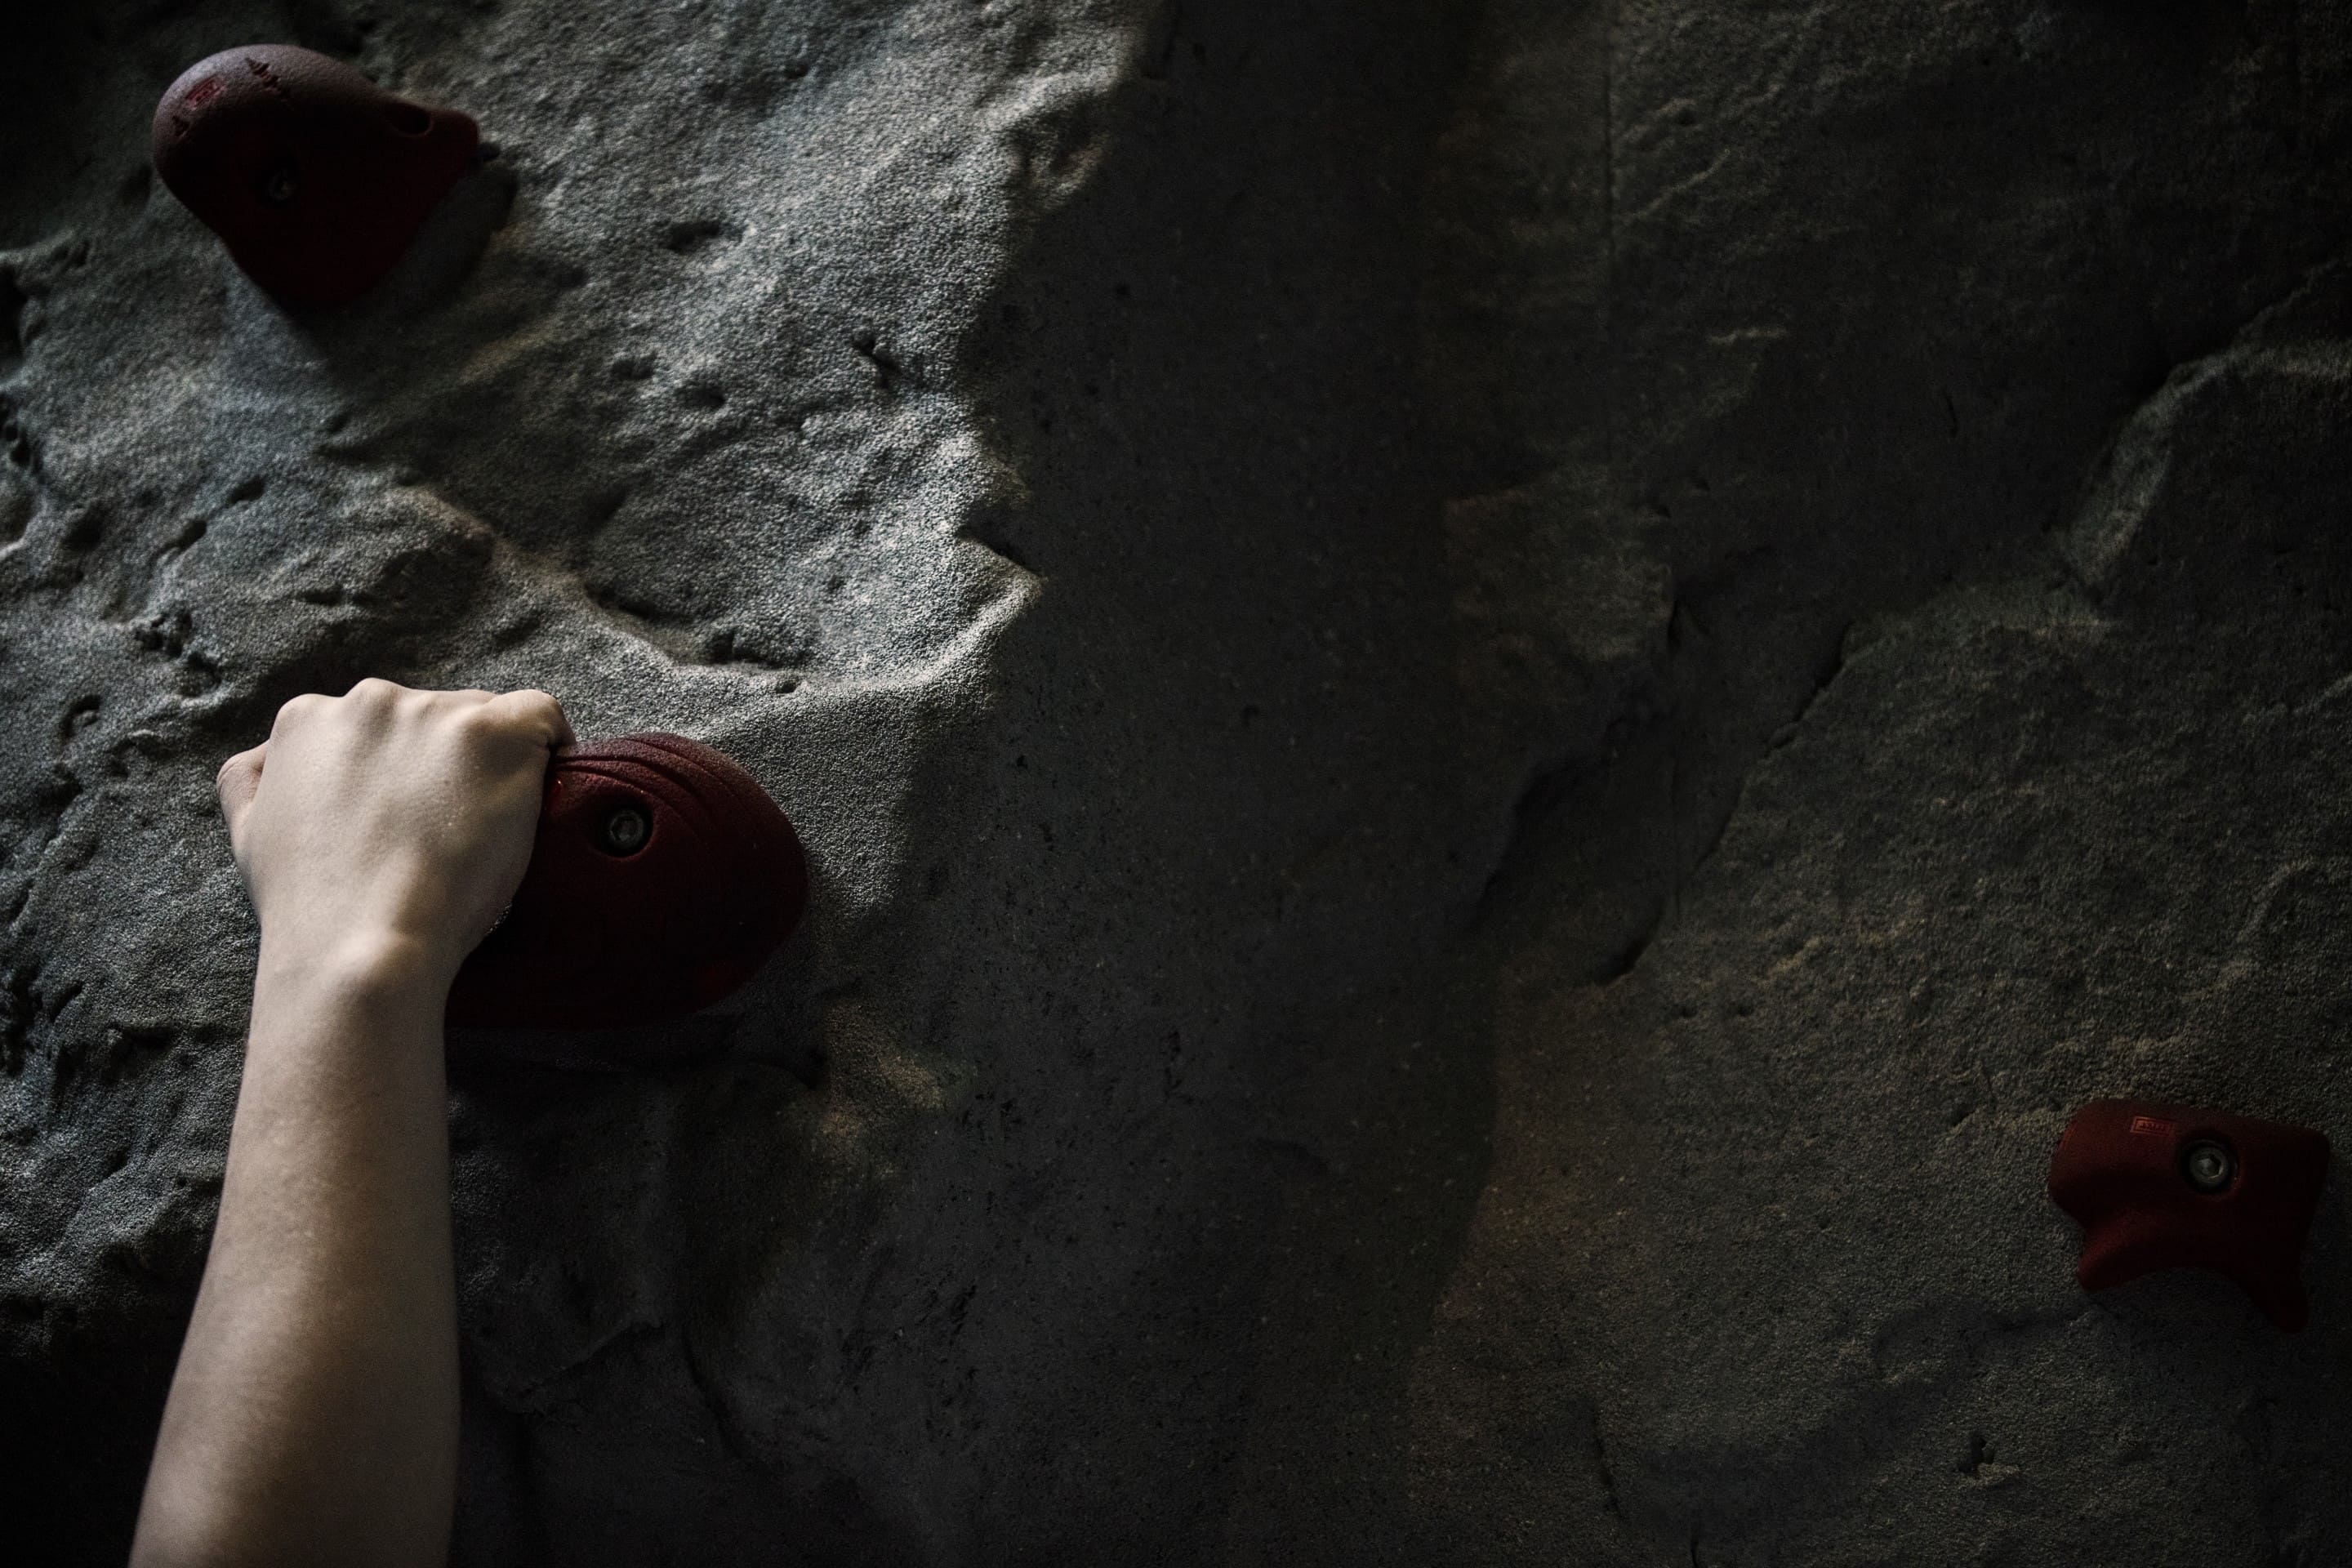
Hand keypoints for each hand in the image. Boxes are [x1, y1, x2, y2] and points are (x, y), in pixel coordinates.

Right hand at [216, 679, 573, 987]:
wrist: (362, 946)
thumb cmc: (312, 908)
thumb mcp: (248, 834)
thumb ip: (254, 783)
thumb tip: (265, 761)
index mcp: (307, 720)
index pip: (374, 724)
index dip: (403, 769)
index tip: (418, 812)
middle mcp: (370, 701)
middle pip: (432, 716)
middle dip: (447, 764)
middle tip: (456, 828)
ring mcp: (435, 714)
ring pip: (486, 720)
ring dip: (494, 764)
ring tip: (492, 827)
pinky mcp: (494, 735)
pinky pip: (540, 715)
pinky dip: (551, 742)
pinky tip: (551, 779)